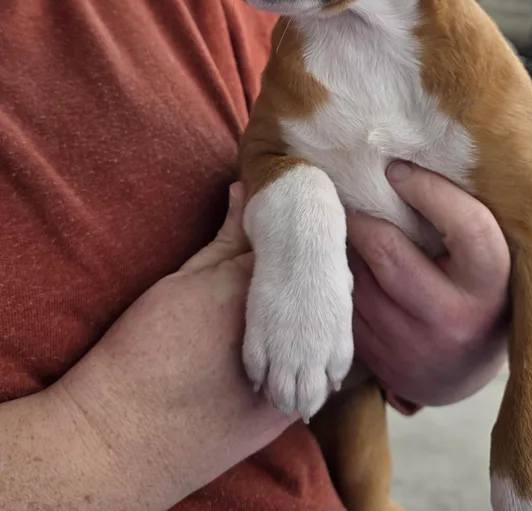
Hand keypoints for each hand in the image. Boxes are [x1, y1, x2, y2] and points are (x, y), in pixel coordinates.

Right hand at [51, 184, 296, 510]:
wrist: (124, 432)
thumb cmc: (146, 346)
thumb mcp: (186, 280)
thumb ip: (225, 237)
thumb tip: (241, 189)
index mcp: (256, 287)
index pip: (299, 254)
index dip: (295, 250)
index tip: (288, 246)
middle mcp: (280, 330)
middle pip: (316, 296)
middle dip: (307, 289)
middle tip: (287, 288)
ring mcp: (282, 378)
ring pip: (318, 344)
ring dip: (308, 332)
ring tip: (286, 326)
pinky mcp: (279, 415)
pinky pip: (306, 383)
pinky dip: (301, 368)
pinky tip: (283, 360)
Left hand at [348, 162, 509, 407]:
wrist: (468, 371)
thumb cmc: (480, 291)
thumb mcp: (490, 258)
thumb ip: (464, 218)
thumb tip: (410, 160)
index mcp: (492, 282)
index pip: (466, 223)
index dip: (428, 188)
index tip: (396, 169)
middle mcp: (456, 318)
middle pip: (388, 250)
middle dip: (362, 217)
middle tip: (350, 196)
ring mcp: (415, 346)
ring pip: (358, 280)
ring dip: (346, 249)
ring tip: (344, 228)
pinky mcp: (383, 362)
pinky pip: (347, 309)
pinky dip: (341, 282)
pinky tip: (344, 267)